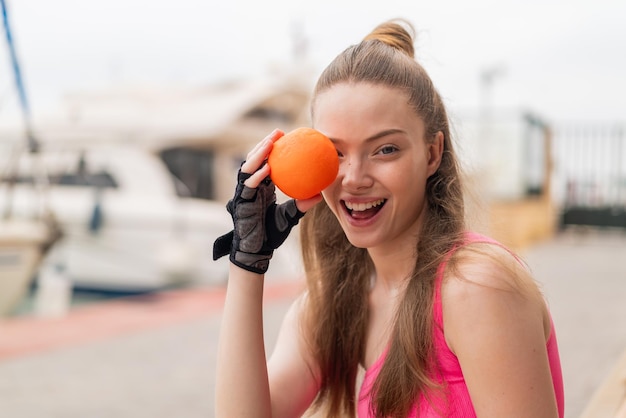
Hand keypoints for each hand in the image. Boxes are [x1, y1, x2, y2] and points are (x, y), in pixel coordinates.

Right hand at [213, 130, 321, 273]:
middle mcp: (251, 187)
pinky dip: (257, 176)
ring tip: (271, 143)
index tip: (285, 136)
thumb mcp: (290, 216)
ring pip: (248, 167)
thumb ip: (302, 204)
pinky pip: (248, 186)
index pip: (265, 162)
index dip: (272, 149)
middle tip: (278, 132)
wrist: (257, 251)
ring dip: (258, 154)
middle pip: (254, 159)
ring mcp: (244, 193)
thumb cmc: (271, 234)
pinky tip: (268, 169)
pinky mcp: (240, 202)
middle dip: (264, 144)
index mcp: (260, 188)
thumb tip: (320, 194)